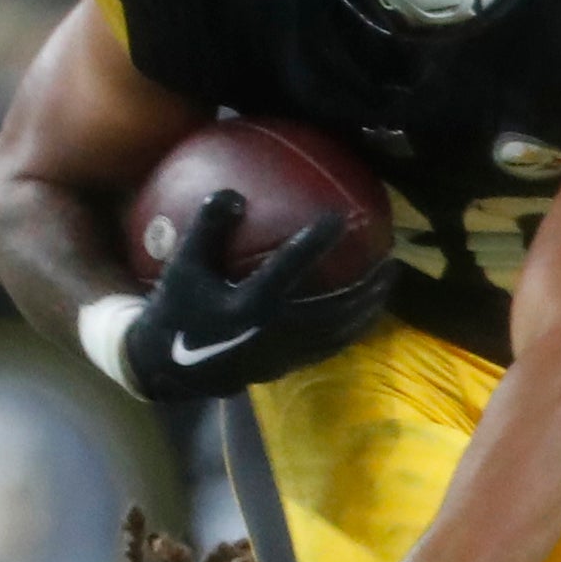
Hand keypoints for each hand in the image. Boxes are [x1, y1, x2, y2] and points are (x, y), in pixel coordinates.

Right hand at [120, 190, 393, 402]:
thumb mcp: (184, 267)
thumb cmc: (177, 311)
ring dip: (367, 309)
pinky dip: (351, 329)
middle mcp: (274, 332)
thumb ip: (208, 228)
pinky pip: (330, 347)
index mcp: (249, 305)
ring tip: (386, 285)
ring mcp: (284, 353)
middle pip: (335, 308)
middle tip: (391, 260)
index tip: (340, 216)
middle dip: (367, 285)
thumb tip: (234, 193)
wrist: (170, 368)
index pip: (291, 267)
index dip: (317, 240)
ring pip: (339, 332)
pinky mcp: (286, 366)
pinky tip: (362, 313)